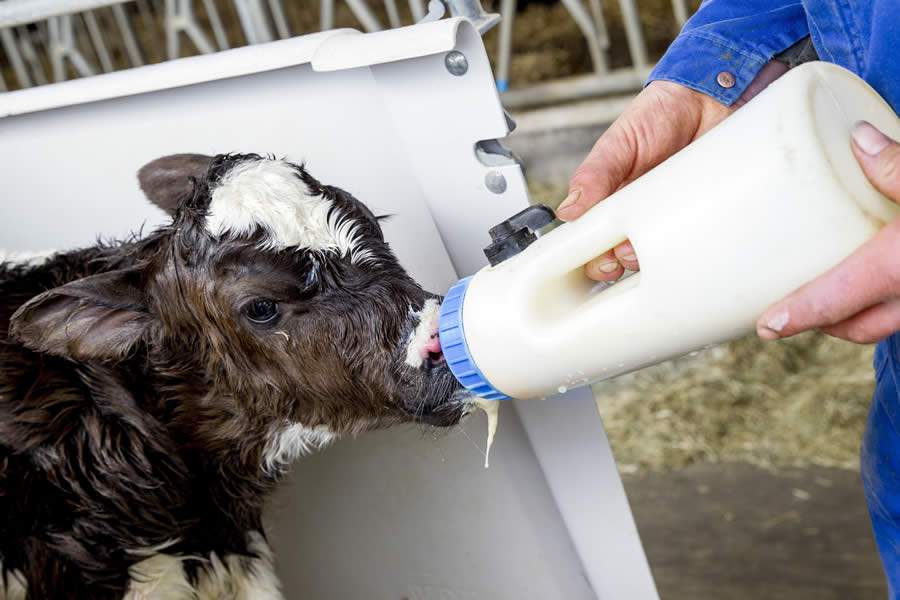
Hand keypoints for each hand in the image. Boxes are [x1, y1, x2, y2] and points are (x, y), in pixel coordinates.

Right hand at [558, 81, 733, 280]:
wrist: (712, 95)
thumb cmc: (661, 113)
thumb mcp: (619, 142)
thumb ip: (594, 175)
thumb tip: (567, 210)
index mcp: (611, 197)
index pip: (592, 237)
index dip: (590, 254)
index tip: (593, 260)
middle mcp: (639, 211)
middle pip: (618, 255)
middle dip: (614, 263)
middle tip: (617, 258)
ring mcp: (670, 215)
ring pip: (653, 254)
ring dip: (647, 256)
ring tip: (645, 244)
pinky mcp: (700, 213)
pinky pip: (693, 240)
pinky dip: (685, 246)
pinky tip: (679, 238)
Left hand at [757, 122, 899, 343]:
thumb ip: (897, 164)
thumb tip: (858, 139)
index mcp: (898, 266)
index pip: (836, 301)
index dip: (798, 315)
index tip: (765, 326)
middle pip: (857, 325)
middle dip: (818, 322)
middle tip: (782, 314)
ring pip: (882, 322)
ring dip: (850, 317)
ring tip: (820, 297)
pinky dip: (879, 304)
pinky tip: (869, 280)